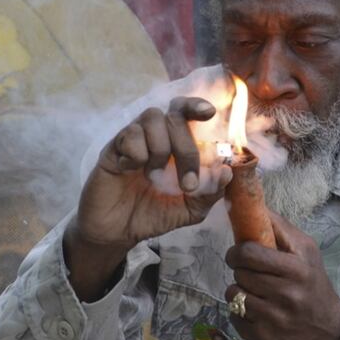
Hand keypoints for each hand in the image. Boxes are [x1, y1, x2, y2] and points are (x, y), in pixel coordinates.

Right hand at [66, 97, 230, 300]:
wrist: (119, 233)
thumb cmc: (154, 215)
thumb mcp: (190, 210)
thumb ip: (210, 192)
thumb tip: (227, 171)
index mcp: (175, 144)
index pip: (185, 111)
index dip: (196, 106)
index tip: (209, 113)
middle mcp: (155, 136)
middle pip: (175, 115)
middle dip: (187, 149)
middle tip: (188, 184)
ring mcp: (133, 139)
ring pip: (152, 117)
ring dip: (162, 148)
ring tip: (155, 176)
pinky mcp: (112, 149)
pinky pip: (129, 134)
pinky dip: (137, 152)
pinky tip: (132, 170)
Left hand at [224, 210, 339, 339]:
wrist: (331, 330)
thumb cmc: (314, 283)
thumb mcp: (307, 251)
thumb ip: (280, 228)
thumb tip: (253, 206)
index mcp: (296, 269)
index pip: (250, 254)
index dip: (238, 252)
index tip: (240, 254)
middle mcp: (286, 295)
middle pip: (240, 274)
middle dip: (241, 271)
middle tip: (250, 273)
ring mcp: (274, 321)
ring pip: (234, 296)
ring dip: (239, 291)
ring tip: (254, 292)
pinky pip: (235, 318)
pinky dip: (241, 313)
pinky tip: (257, 312)